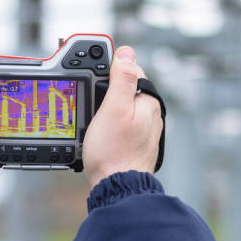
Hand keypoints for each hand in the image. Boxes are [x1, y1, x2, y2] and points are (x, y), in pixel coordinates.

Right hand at [83, 46, 162, 188]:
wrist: (117, 188)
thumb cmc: (114, 151)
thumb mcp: (114, 108)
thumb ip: (122, 79)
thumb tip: (126, 53)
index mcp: (148, 102)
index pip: (130, 71)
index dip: (109, 71)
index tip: (93, 80)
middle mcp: (150, 115)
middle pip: (124, 90)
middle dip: (105, 92)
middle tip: (90, 106)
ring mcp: (143, 131)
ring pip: (120, 108)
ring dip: (104, 110)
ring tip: (93, 123)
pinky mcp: (134, 144)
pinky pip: (119, 125)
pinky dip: (107, 126)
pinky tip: (99, 136)